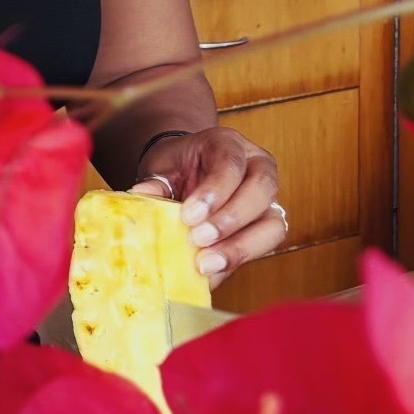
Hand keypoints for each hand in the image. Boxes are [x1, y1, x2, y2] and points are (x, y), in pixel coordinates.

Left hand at [133, 127, 286, 283]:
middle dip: (229, 219)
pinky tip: (213, 270)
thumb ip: (155, 183)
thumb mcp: (162, 168)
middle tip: (198, 240)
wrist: (186, 174)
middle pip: (261, 188)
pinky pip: (266, 244)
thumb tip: (140, 195)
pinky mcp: (268, 225)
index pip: (230, 163)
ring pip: (273, 222)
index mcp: (229, 143)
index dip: (213, 192)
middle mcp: (258, 166)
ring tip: (207, 263)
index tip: (188, 216)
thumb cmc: (176, 168)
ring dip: (241, 246)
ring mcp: (268, 198)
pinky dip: (240, 258)